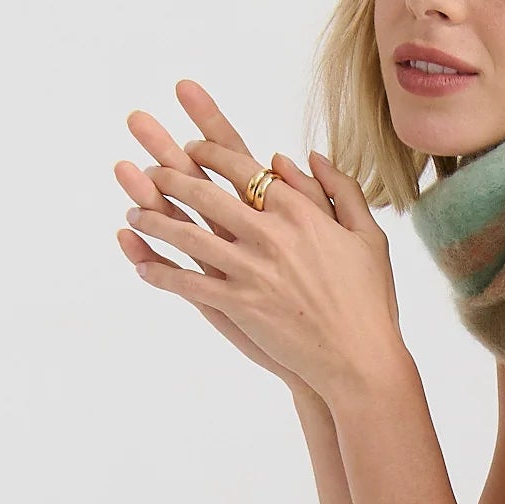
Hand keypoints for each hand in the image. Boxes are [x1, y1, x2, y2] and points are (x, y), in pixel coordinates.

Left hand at [114, 80, 406, 404]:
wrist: (360, 357)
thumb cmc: (370, 299)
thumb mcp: (369, 236)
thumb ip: (340, 189)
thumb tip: (308, 156)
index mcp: (299, 211)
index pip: (241, 165)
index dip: (208, 149)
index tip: (190, 145)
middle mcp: (269, 233)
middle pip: (204, 192)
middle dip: (170, 176)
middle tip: (150, 171)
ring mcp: (250, 270)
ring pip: (187, 234)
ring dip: (154, 220)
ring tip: (134, 213)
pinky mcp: (239, 304)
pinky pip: (188, 284)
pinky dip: (161, 273)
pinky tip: (142, 267)